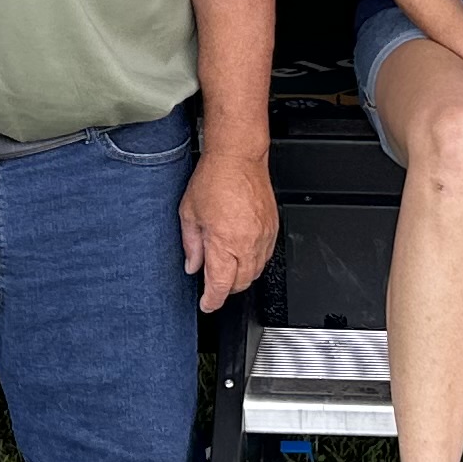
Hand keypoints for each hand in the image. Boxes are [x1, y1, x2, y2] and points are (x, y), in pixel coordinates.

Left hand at [180, 144, 279, 311]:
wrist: (239, 157)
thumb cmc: (214, 178)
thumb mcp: (189, 213)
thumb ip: (191, 244)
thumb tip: (192, 265)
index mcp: (224, 241)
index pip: (221, 285)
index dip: (212, 300)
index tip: (206, 304)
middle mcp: (247, 243)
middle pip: (240, 283)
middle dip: (225, 290)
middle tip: (212, 285)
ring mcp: (263, 236)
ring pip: (256, 272)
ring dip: (241, 278)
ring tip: (226, 270)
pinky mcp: (273, 228)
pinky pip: (266, 256)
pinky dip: (254, 263)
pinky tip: (242, 256)